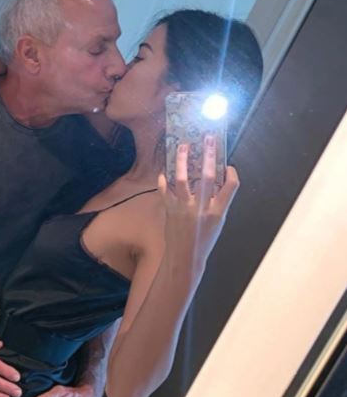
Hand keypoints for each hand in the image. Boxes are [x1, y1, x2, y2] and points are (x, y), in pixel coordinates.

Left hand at [159, 135, 239, 259]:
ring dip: (181, 160)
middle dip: (208, 154)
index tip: (229, 165)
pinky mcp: (169, 209)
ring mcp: (183, 208)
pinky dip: (164, 178)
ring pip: (182, 178)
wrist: (185, 257)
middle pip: (206, 175)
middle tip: (208, 138)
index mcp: (218, 212)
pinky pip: (164, 189)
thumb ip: (217, 203)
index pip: (231, 186)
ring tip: (182, 146)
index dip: (231, 173)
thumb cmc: (203, 241)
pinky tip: (164, 171)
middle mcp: (201, 208)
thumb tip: (213, 181)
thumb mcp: (217, 224)